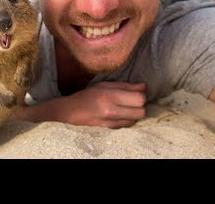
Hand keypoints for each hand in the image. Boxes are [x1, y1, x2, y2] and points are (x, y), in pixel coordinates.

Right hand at [12, 82, 146, 128]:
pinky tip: (120, 114)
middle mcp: (111, 111)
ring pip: (135, 120)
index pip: (139, 99)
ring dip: (134, 114)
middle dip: (139, 106)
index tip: (137, 92)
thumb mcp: (104, 85)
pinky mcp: (110, 130)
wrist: (70, 112)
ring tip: (125, 107)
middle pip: (141, 112)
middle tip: (132, 101)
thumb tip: (144, 86)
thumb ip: (125, 86)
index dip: (141, 95)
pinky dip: (127, 120)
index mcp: (110, 96)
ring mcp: (110, 123)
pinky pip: (127, 126)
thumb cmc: (87, 95)